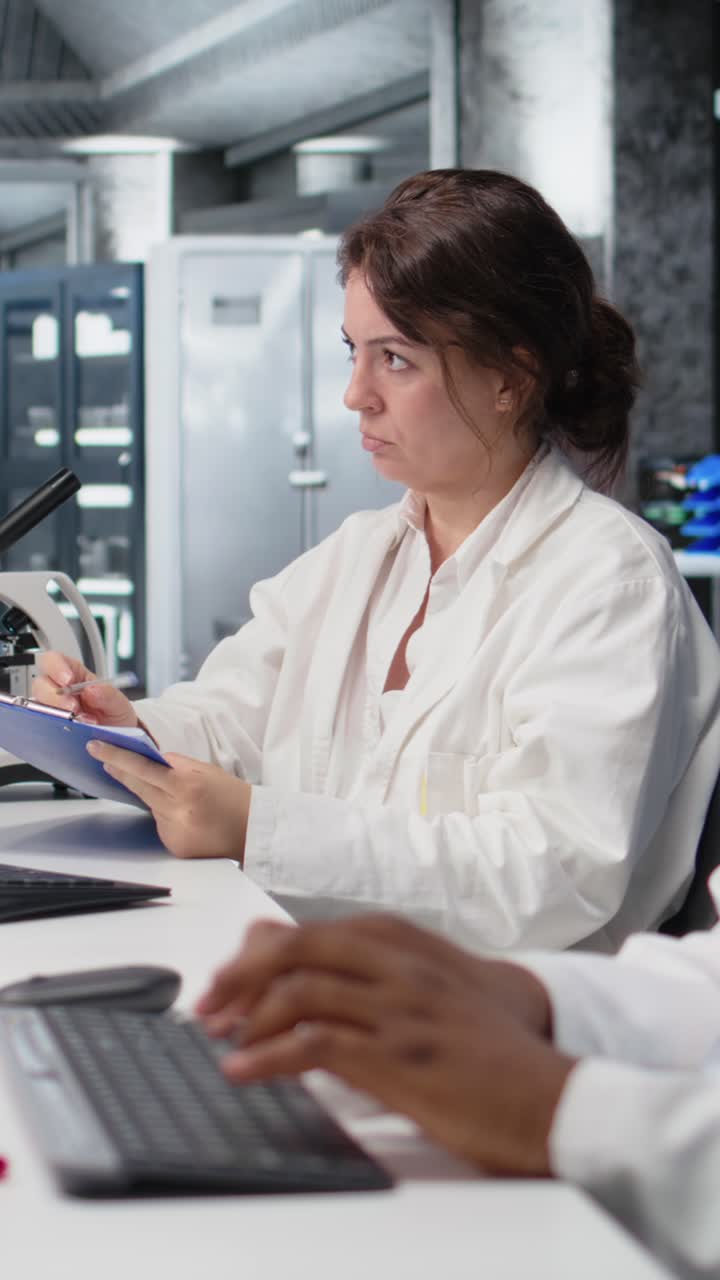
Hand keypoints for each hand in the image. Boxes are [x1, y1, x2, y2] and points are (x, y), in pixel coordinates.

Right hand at [33, 651, 137, 727]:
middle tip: (73, 708)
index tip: (68, 680)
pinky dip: (54, 729)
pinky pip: (43, 726)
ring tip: (80, 723)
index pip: (54, 660)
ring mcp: (52, 709)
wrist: (117, 740)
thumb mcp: (119, 704)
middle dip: (55, 697)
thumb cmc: (114, 717)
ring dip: (56, 714)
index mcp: (74, 675)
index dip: (56, 666)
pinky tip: (71, 733)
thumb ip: (108, 695)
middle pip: (41, 684)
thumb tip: (92, 690)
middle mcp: (59, 690)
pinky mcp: (50, 727)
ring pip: (38, 706)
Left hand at [86, 740, 251, 859]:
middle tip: (103, 757)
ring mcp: (173, 829)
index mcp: (187, 785)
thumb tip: (150, 758)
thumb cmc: (234, 798)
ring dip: (153, 796)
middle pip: (137, 786)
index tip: (97, 747)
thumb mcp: (206, 771)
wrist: (253, 831)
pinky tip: (188, 817)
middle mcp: (177, 808)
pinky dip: (166, 816)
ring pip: (150, 805)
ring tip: (182, 796)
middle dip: (119, 770)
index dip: (117, 757)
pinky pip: (160, 824)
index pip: (142, 768)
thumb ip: (176, 765)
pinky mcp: (173, 845)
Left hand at [196, 915, 572, 1174]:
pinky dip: (268, 1059)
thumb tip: (307, 972)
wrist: (550, 1091)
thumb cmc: (489, 1043)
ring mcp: (400, 1008)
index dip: (259, 953)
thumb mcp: (431, 988)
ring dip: (247, 1017)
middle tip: (207, 1006)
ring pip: (300, 991)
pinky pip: (316, 1045)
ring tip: (220, 1041)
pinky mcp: (400, 1058)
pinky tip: (243, 1072)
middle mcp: (399, 964)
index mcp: (405, 943)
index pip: (313, 930)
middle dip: (239, 976)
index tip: (228, 980)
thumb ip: (374, 970)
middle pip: (296, 948)